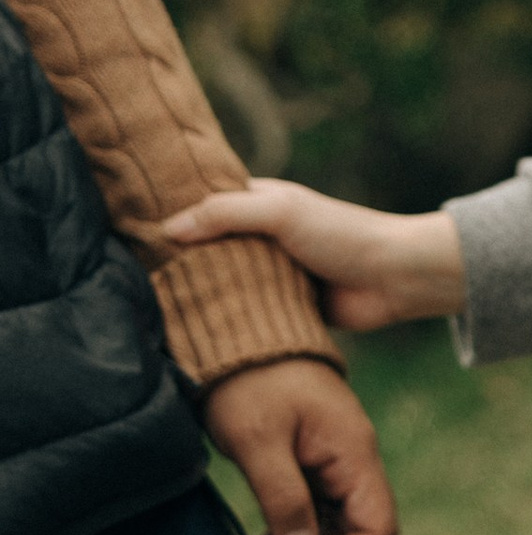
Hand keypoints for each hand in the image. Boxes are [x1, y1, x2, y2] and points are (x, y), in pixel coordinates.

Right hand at [160, 181, 466, 330]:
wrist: (396, 278)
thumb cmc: (342, 233)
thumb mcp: (281, 211)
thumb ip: (226, 214)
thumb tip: (169, 229)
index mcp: (260, 202)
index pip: (205, 206)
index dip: (174, 216)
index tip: (132, 230)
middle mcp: (263, 236)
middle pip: (210, 248)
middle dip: (181, 262)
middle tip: (134, 277)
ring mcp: (273, 274)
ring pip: (226, 284)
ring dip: (202, 295)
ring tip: (154, 308)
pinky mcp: (286, 308)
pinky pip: (248, 314)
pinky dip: (229, 320)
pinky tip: (195, 332)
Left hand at [202, 358, 398, 534]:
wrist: (237, 328)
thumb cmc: (247, 379)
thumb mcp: (258, 441)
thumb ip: (284, 499)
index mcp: (353, 453)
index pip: (375, 527)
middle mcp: (355, 458)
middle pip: (362, 533)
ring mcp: (337, 456)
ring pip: (340, 523)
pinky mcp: (315, 454)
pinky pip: (322, 505)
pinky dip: (303, 533)